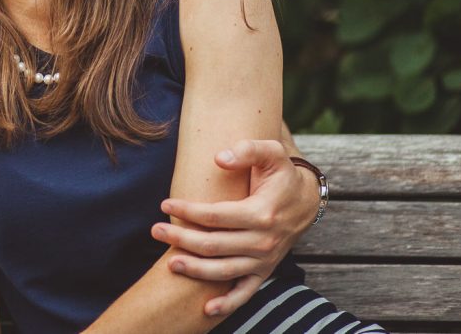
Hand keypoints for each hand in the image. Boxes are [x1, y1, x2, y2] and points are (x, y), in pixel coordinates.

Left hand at [150, 139, 318, 315]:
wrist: (305, 201)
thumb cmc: (281, 174)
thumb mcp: (271, 153)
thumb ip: (247, 150)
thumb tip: (219, 158)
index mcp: (261, 213)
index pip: (216, 216)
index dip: (188, 211)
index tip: (165, 204)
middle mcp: (262, 241)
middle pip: (213, 245)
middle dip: (181, 239)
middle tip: (155, 231)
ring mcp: (263, 259)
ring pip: (223, 271)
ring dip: (194, 269)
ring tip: (169, 262)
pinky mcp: (264, 272)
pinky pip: (245, 293)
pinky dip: (227, 304)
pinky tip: (206, 310)